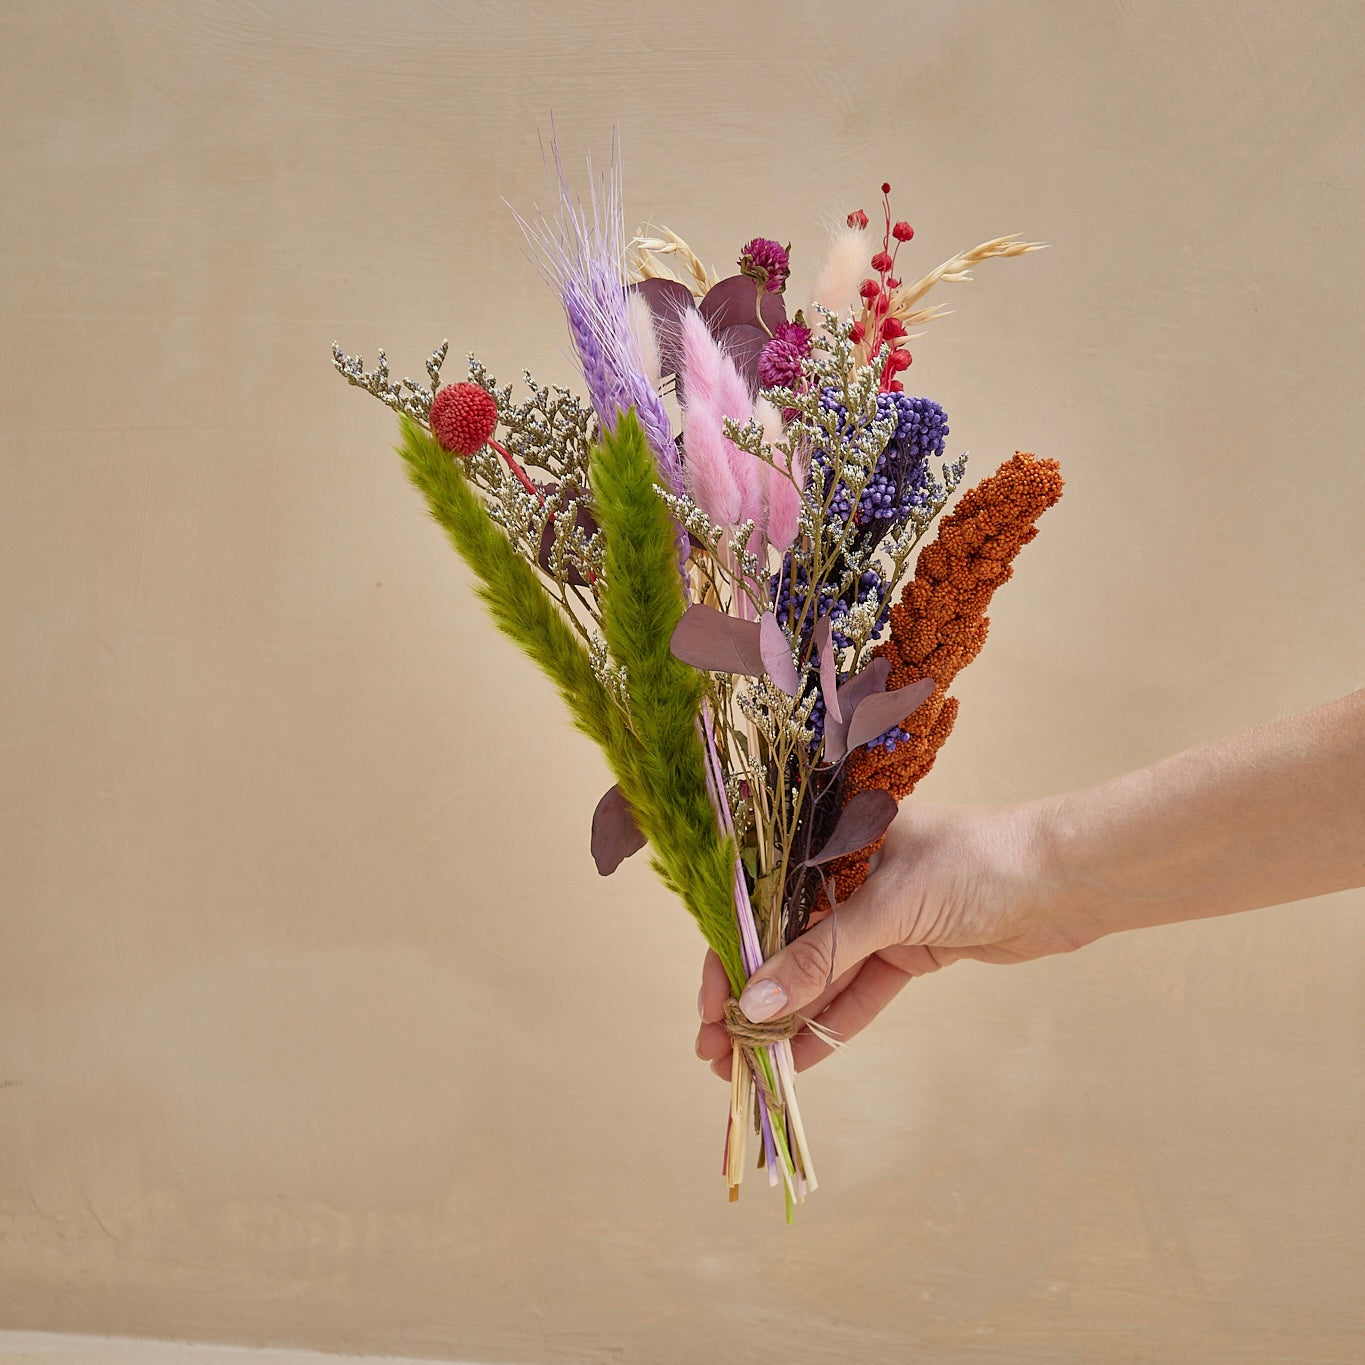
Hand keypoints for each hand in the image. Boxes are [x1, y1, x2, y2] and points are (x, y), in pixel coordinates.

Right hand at [695, 799, 1091, 1077]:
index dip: (730, 955)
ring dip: (785, 1022)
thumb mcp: (887, 906)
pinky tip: (798, 1062)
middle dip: (751, 1000)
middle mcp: (846, 877)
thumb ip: (820, 958)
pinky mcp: (909, 951)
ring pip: (819, 976)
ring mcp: (879, 917)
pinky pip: (859, 993)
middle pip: (784, 945)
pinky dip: (831, 1026)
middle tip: (717, 1054)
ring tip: (747, 1069)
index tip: (710, 1007)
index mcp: (831, 843)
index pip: (760, 901)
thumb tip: (754, 1005)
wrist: (1066, 877)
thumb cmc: (975, 862)